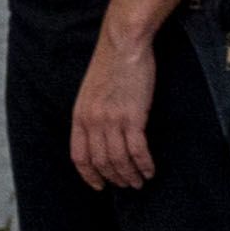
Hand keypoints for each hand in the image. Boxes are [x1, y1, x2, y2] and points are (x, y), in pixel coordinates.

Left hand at [68, 27, 158, 189]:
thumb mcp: (90, 93)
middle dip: (114, 178)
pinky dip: (144, 165)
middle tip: (127, 185)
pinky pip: (138, 150)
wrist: (123, 45)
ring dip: (131, 175)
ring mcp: (112, 119)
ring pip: (119, 160)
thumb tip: (99, 137)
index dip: (89, 174)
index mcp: (79, 115)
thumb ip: (92, 115)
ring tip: (140, 181)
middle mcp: (92, 120)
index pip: (79, 155)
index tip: (99, 186)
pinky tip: (150, 170)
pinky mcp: (133, 116)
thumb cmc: (110, 67)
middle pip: (101, 162)